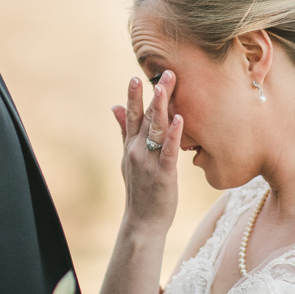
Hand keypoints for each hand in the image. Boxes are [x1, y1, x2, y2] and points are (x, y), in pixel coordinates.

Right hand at [112, 72, 182, 235]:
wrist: (142, 222)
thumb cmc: (139, 188)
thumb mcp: (127, 157)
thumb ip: (124, 131)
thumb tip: (114, 106)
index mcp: (130, 145)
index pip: (132, 115)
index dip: (134, 95)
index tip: (137, 76)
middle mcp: (136, 150)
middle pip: (146, 117)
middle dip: (155, 94)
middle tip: (165, 72)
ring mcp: (148, 162)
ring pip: (155, 129)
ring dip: (162, 107)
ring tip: (166, 87)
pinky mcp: (163, 174)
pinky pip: (168, 151)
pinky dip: (173, 134)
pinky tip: (180, 119)